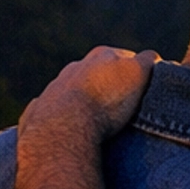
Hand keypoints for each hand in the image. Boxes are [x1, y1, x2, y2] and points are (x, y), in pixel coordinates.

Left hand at [19, 48, 158, 148]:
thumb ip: (147, 61)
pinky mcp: (38, 111)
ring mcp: (53, 89)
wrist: (62, 131)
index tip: (141, 91)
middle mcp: (74, 67)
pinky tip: (69, 132)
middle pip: (97, 73)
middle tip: (120, 109)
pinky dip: (61, 119)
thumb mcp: (137, 75)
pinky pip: (51, 112)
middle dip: (107, 86)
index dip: (136, 73)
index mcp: (101, 56)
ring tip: (96, 124)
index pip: (126, 58)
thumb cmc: (104, 103)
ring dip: (83, 102)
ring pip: (72, 91)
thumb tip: (151, 58)